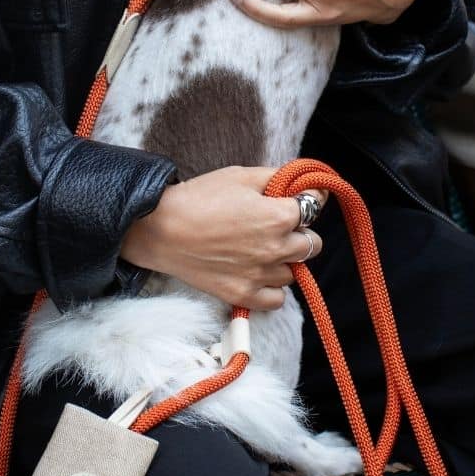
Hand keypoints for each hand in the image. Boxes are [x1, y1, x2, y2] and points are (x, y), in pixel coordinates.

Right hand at [121, 166, 325, 310]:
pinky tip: (258, 273)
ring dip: (285, 260)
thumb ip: (276, 177)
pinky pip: (277, 299)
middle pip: (312, 244)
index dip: (306, 198)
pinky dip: (272, 288)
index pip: (314, 206)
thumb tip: (301, 181)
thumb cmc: (198, 198)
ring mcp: (260, 275)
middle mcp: (276, 248)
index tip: (296, 197)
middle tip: (278, 225)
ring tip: (262, 249)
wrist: (160, 229)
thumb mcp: (240, 176)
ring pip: (294, 272)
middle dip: (300, 231)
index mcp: (279, 215)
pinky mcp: (243, 295)